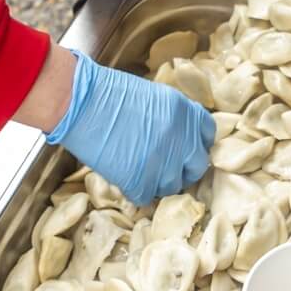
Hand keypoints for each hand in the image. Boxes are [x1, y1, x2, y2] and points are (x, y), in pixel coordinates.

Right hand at [45, 50, 214, 204]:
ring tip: (139, 169)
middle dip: (183, 168)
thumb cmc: (110, 92)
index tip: (184, 148)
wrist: (83, 102)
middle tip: (164, 165)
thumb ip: (173, 118)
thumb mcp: (154, 96)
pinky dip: (136, 191)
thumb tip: (179, 139)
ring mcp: (164, 163)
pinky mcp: (142, 182)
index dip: (195, 143)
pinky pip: (147, 197)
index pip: (207, 135)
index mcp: (186, 113)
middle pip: (197, 166)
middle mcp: (181, 139)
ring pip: (172, 186)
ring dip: (158, 182)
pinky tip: (125, 178)